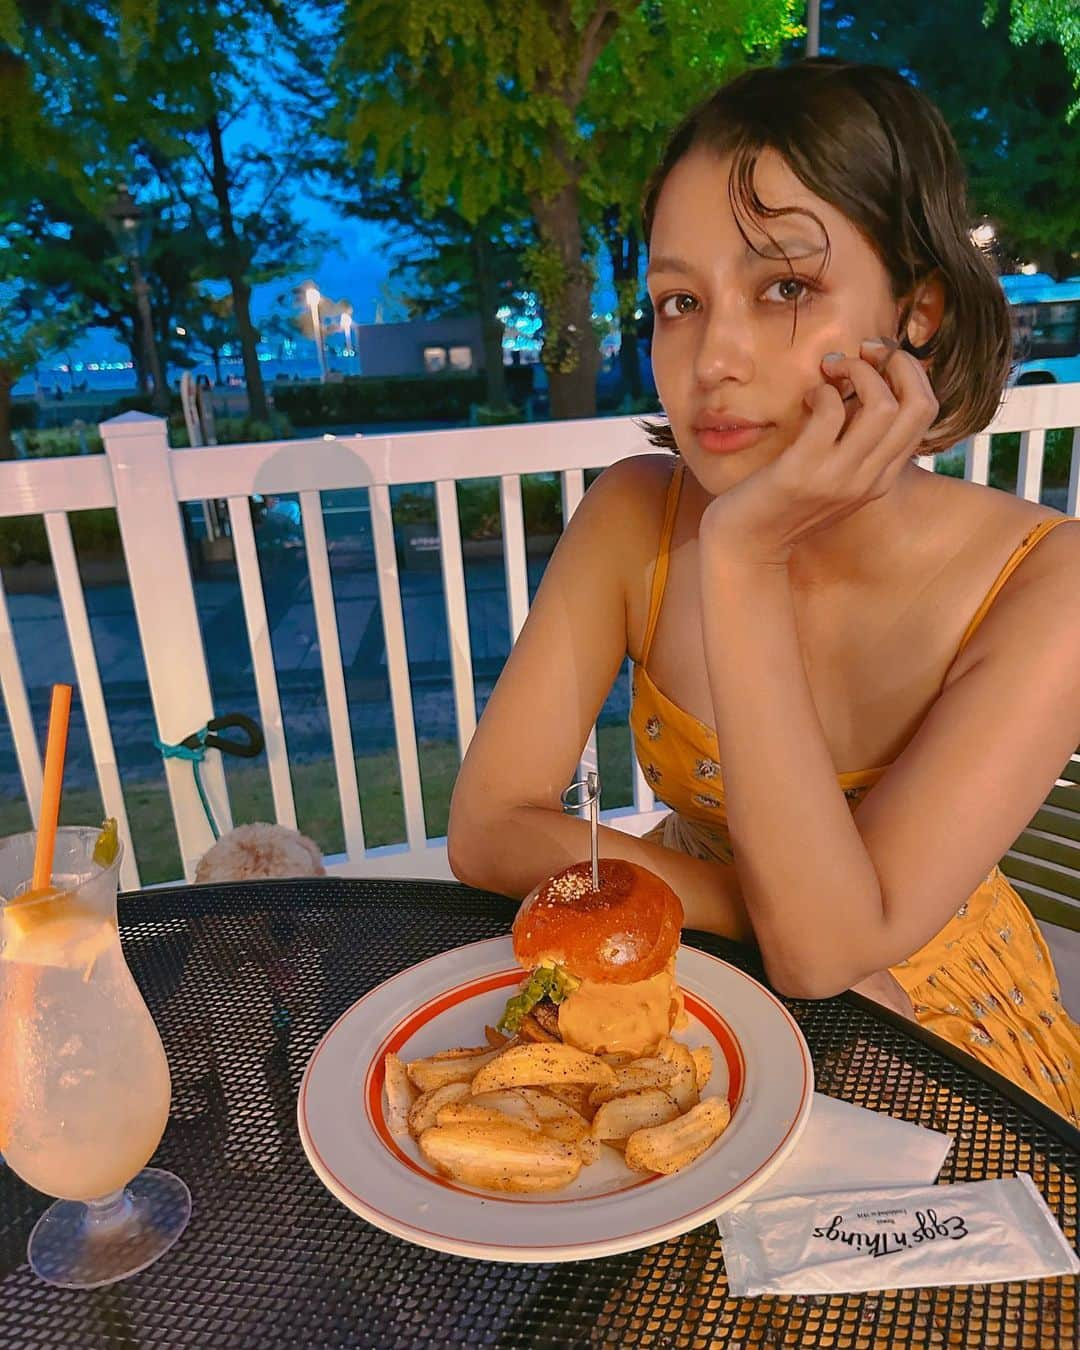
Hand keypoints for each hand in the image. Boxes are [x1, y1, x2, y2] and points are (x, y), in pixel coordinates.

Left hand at [699, 338, 939, 567]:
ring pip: (883, 406)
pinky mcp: (802, 473)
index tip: (876, 359)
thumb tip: (862, 385)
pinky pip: (829, 413)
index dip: (908, 372)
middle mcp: (870, 479)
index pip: (925, 412)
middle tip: (860, 353)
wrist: (745, 547)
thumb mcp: (832, 477)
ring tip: (829, 370)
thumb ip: (854, 444)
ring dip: (857, 371)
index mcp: (882, 477)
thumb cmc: (782, 505)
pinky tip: (806, 397)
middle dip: (895, 362)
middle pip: (918, 404)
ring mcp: (838, 478)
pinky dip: (821, 392)